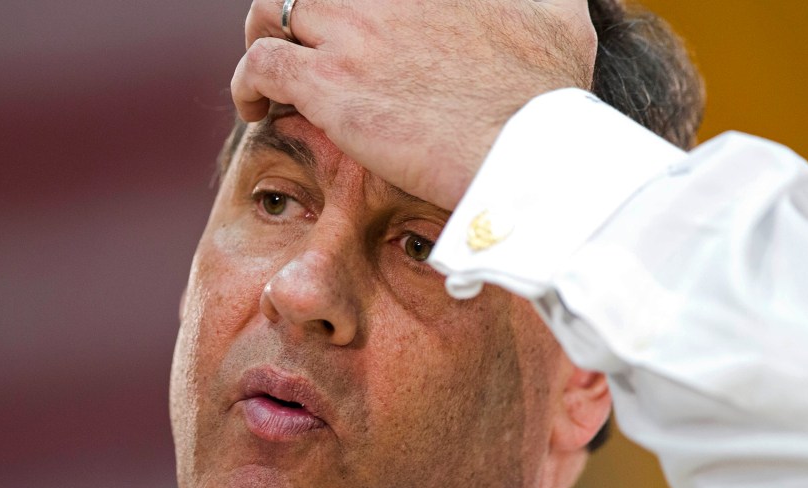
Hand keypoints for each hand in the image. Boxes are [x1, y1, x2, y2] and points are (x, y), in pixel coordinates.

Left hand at [232, 0, 596, 210]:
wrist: (528, 153)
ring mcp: (353, 32)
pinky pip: (260, 65)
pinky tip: (257, 108)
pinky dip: (248, 83)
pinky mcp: (330, 85)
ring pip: (272, 8)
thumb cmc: (550, 96)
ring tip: (271, 76)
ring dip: (263, 36)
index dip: (346, 4)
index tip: (349, 23)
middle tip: (299, 42)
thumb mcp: (558, 15)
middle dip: (294, 6)